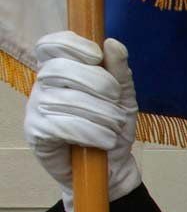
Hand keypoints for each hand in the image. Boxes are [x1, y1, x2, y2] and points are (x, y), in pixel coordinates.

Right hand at [24, 32, 139, 211]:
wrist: (112, 168)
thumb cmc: (114, 128)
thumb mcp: (124, 98)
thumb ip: (119, 71)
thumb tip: (112, 43)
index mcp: (62, 70)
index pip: (52, 45)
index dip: (72, 45)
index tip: (97, 57)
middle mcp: (43, 85)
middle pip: (60, 70)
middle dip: (96, 83)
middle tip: (116, 101)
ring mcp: (36, 109)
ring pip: (63, 100)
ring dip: (99, 114)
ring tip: (114, 127)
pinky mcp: (36, 133)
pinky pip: (59, 126)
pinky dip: (89, 133)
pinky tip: (103, 140)